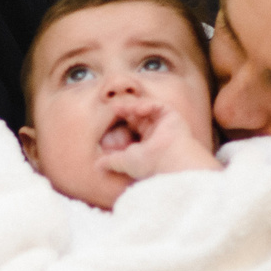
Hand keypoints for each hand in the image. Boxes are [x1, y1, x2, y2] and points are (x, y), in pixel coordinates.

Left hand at [103, 101, 219, 184]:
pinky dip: (147, 104)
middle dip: (126, 111)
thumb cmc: (149, 165)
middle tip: (113, 107)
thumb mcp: (124, 162)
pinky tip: (138, 108)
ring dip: (134, 106)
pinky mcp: (173, 118)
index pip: (132, 127)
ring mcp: (166, 125)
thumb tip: (97, 165)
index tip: (108, 119)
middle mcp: (158, 134)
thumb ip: (111, 161)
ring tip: (121, 107)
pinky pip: (158, 106)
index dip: (120, 121)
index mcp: (147, 144)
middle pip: (139, 116)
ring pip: (147, 109)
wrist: (169, 164)